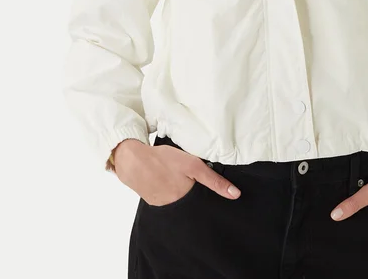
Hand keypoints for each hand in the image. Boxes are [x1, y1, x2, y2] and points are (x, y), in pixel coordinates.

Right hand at [113, 139, 241, 206]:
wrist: (132, 161)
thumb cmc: (163, 160)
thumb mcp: (193, 165)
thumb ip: (214, 180)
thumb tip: (235, 194)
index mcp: (186, 199)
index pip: (203, 204)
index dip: (208, 199)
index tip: (210, 192)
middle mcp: (174, 207)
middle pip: (191, 204)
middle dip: (194, 196)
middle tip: (188, 179)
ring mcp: (162, 206)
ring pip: (178, 202)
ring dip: (181, 194)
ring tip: (176, 178)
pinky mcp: (152, 201)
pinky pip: (166, 200)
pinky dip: (169, 192)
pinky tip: (166, 180)